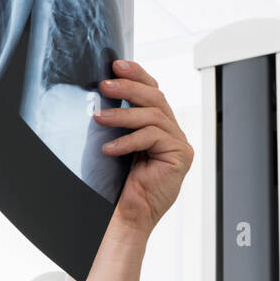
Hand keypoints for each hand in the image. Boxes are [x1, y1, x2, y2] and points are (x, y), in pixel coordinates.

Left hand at [93, 59, 193, 237]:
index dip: (137, 74)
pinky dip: (128, 140)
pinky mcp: (180, 155)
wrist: (123, 215)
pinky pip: (153, 137)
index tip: (116, 65)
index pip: (151, 91)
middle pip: (155, 98)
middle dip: (129, 88)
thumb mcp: (112, 141)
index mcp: (157, 125)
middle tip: (106, 84)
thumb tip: (101, 90)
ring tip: (99, 117)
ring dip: (122, 115)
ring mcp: (178, 143)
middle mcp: (171, 131)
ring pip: (153, 115)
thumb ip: (116, 118)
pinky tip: (110, 149)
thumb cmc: (114, 182)